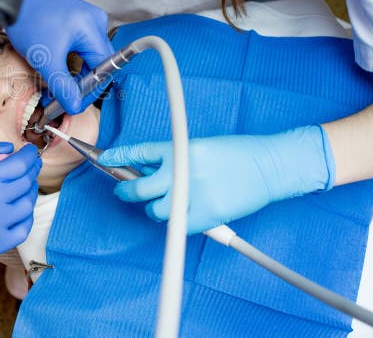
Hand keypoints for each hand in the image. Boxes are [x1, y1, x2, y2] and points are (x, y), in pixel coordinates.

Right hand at [0, 140, 40, 291]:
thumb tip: (8, 149)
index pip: (18, 164)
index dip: (29, 156)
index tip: (30, 152)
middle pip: (26, 183)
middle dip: (31, 170)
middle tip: (29, 165)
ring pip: (27, 205)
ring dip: (29, 191)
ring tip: (23, 185)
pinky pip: (22, 229)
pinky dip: (25, 216)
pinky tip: (18, 208)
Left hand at [6, 0, 113, 113]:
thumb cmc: (27, 19)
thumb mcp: (45, 59)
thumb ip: (62, 86)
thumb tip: (74, 106)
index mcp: (92, 28)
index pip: (103, 68)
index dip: (90, 91)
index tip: (75, 105)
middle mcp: (94, 21)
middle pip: (98, 63)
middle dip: (81, 85)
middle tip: (64, 100)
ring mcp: (86, 19)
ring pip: (88, 57)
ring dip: (74, 75)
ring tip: (56, 88)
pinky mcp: (76, 20)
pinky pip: (80, 47)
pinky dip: (69, 62)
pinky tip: (56, 72)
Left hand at [98, 125, 335, 233]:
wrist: (269, 166)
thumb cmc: (236, 154)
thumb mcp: (198, 145)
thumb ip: (172, 157)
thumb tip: (145, 167)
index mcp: (179, 149)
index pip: (138, 152)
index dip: (117, 157)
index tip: (103, 159)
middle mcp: (181, 171)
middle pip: (138, 188)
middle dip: (125, 190)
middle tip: (124, 190)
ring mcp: (192, 195)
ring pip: (154, 211)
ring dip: (154, 209)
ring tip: (163, 204)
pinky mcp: (206, 215)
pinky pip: (177, 227)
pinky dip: (177, 224)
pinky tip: (182, 215)